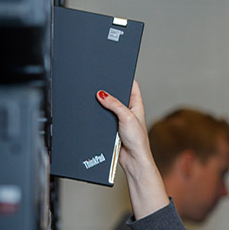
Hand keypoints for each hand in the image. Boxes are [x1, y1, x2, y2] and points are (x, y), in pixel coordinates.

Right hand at [96, 81, 168, 217]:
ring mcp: (119, 118)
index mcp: (137, 104)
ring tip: (93, 98)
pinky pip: (102, 117)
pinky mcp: (111, 127)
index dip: (123, 76)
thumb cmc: (137, 141)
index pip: (131, 84)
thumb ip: (115, 105)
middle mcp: (129, 110)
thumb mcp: (127, 118)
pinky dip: (97, 115)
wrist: (132, 160)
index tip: (114, 69)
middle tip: (98, 83)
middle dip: (108, 90)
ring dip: (101, 105)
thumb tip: (102, 94)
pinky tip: (91, 113)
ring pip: (107, 106)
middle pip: (116, 94)